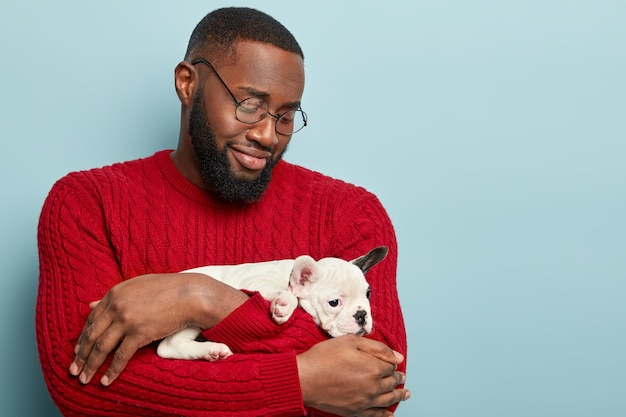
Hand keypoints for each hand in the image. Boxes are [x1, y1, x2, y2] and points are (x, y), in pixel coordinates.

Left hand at [69, 273, 248, 385]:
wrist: (191, 295)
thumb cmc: (168, 289)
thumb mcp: (137, 286)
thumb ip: (114, 297)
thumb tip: (91, 305)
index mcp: (115, 293)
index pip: (92, 319)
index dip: (83, 337)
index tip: (78, 350)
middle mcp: (117, 306)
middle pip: (92, 335)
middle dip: (80, 355)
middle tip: (74, 370)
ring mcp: (127, 320)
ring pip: (101, 348)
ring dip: (90, 366)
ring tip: (84, 379)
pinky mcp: (139, 334)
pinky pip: (120, 357)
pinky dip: (111, 371)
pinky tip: (105, 381)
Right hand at [297, 335, 409, 416]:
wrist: (305, 378)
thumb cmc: (324, 357)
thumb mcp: (351, 341)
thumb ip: (377, 347)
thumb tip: (398, 357)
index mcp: (374, 368)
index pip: (391, 366)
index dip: (392, 363)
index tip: (393, 362)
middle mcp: (373, 387)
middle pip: (391, 383)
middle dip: (398, 378)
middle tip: (402, 377)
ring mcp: (364, 401)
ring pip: (387, 399)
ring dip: (399, 396)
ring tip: (405, 394)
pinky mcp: (354, 411)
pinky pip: (375, 415)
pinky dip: (385, 415)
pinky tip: (390, 414)